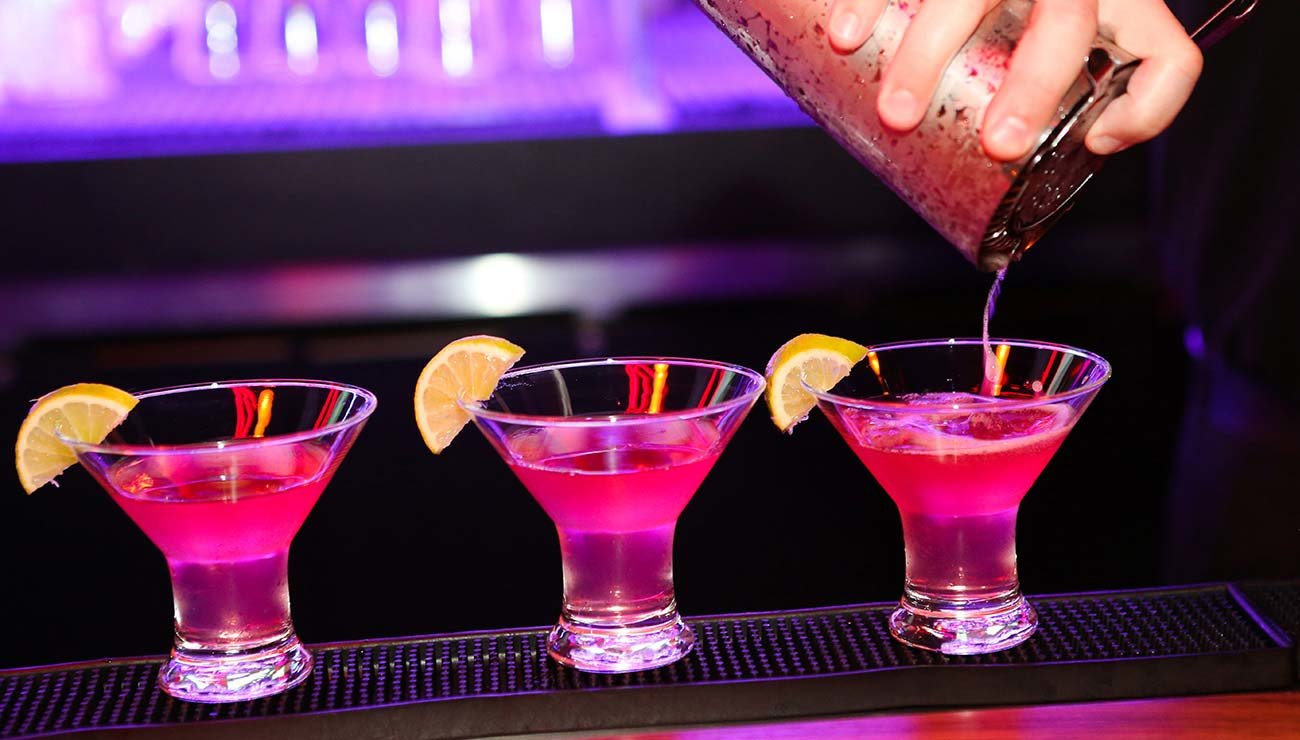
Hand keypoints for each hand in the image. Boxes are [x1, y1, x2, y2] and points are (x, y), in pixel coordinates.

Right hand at [825, 0, 1202, 159]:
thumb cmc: (1022, 6)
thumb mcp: (1049, 33)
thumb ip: (1049, 86)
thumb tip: (1053, 156)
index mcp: (1112, 2)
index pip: (1165, 53)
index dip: (1145, 109)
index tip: (1094, 141)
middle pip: (1068, 21)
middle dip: (1032, 88)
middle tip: (998, 143)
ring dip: (928, 56)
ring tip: (893, 111)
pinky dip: (867, 2)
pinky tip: (844, 37)